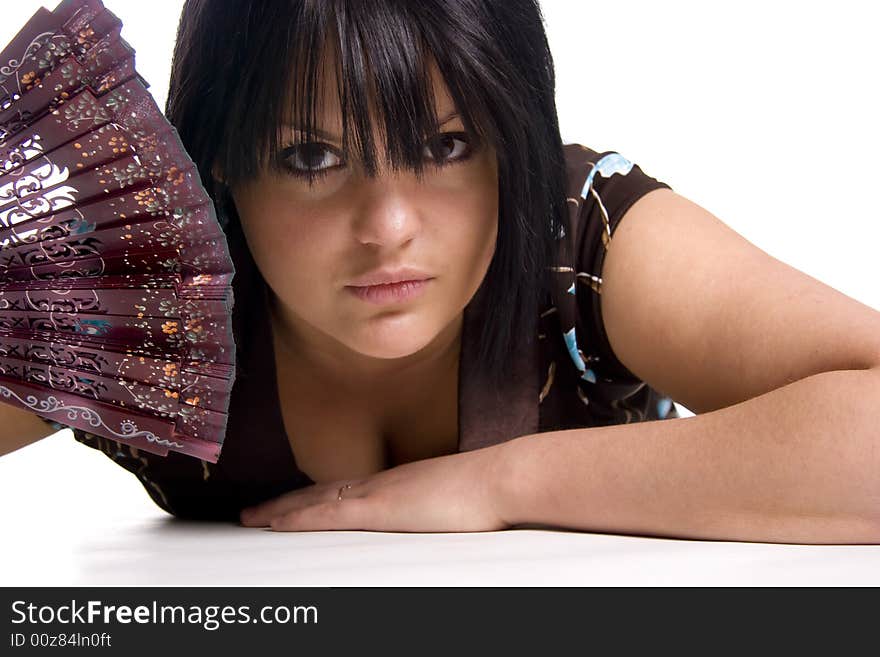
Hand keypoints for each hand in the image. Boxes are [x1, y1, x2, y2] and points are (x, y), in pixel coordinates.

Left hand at [238, 445, 509, 532]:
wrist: (502, 478)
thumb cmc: (489, 492)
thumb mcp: (454, 500)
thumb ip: (435, 506)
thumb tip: (433, 515)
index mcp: (398, 484)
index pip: (344, 491)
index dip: (314, 498)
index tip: (292, 505)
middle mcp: (381, 483)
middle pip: (321, 493)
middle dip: (286, 505)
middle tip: (253, 513)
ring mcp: (378, 494)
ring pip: (315, 501)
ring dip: (281, 511)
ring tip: (251, 519)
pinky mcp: (380, 508)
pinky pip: (327, 514)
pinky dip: (298, 518)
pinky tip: (276, 525)